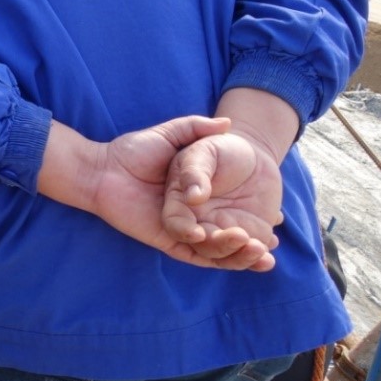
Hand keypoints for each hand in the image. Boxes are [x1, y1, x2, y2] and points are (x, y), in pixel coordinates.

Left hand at [87, 116, 273, 271]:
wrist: (102, 169)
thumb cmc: (133, 151)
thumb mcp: (172, 135)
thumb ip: (197, 128)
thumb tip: (227, 124)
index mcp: (196, 196)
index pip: (232, 211)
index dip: (255, 217)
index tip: (278, 215)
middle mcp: (192, 216)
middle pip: (229, 236)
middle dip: (254, 242)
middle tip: (276, 242)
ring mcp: (180, 230)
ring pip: (216, 250)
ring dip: (239, 252)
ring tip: (263, 250)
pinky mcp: (166, 240)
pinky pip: (194, 255)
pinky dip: (215, 256)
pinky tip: (234, 245)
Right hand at [163, 131, 283, 261]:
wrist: (250, 155)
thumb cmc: (220, 148)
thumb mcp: (203, 152)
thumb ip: (194, 171)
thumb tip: (193, 196)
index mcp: (179, 203)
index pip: (175, 224)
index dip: (184, 231)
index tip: (199, 234)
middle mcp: (197, 222)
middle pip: (201, 245)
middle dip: (220, 246)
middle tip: (241, 236)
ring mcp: (221, 231)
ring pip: (225, 255)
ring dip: (241, 257)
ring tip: (260, 248)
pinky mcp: (244, 235)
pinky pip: (247, 253)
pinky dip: (257, 258)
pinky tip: (269, 253)